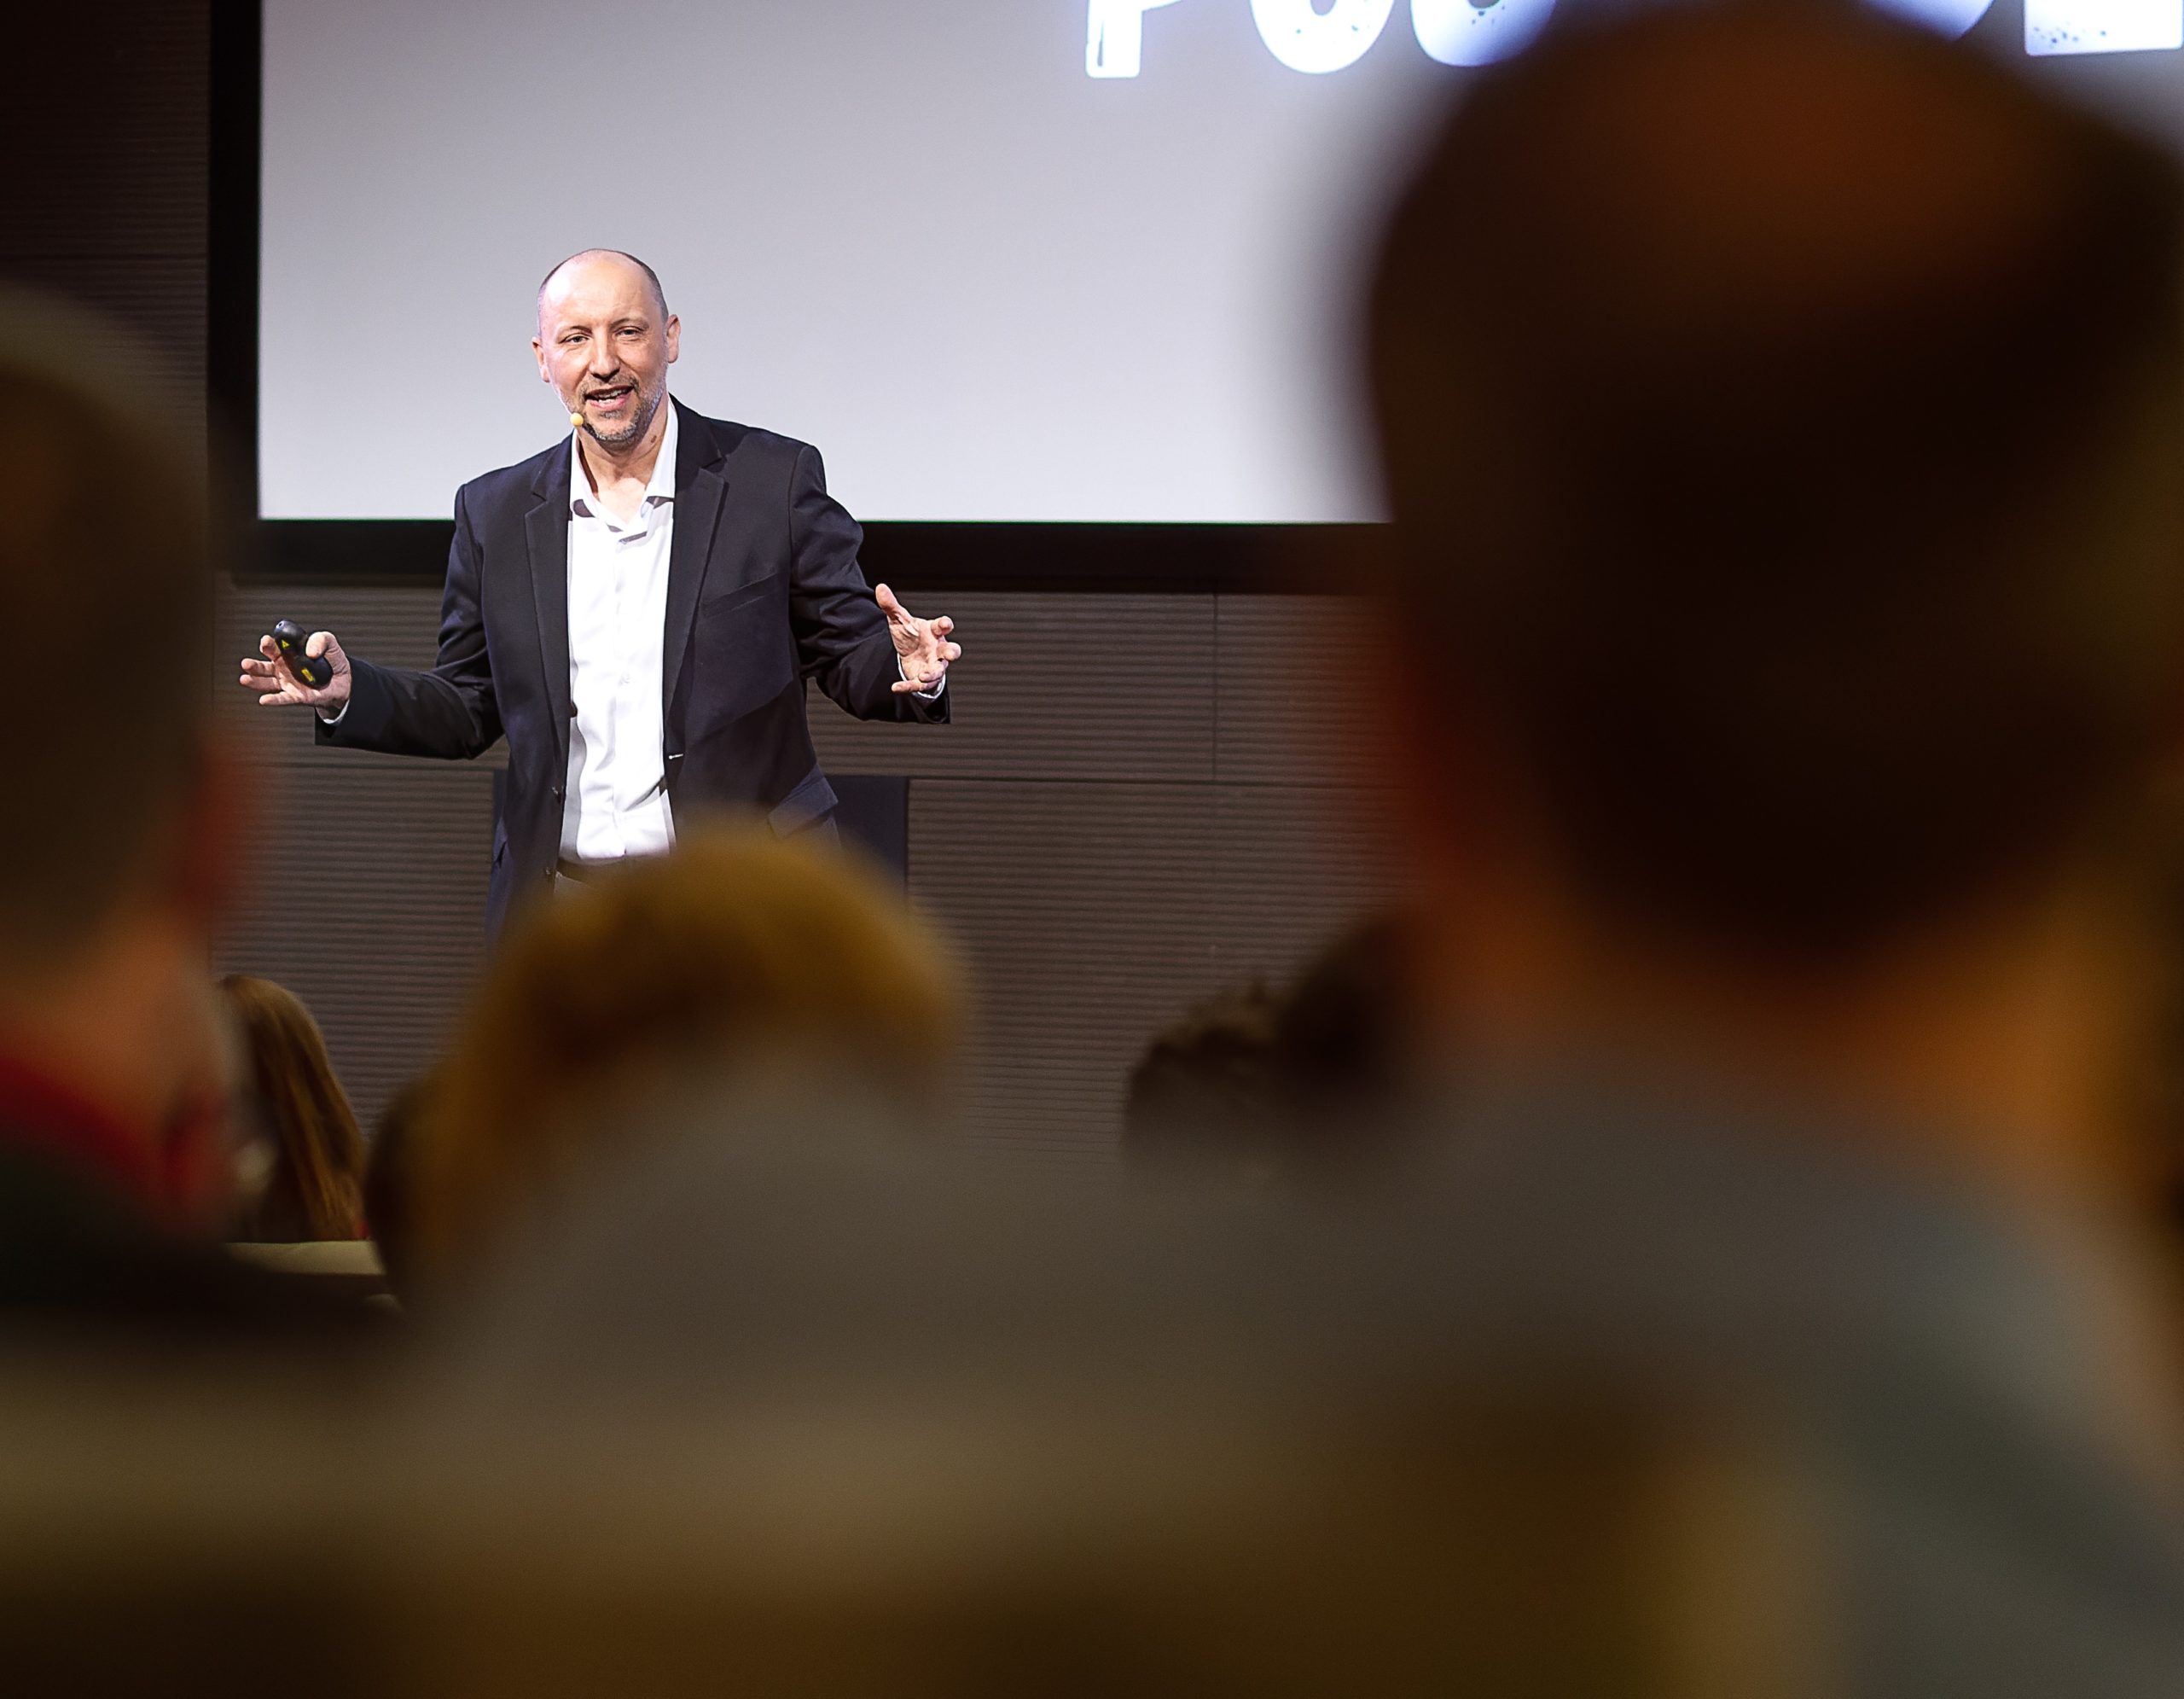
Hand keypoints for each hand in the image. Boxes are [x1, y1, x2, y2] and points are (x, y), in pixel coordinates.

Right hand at [238, 629, 352, 712]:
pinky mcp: (297, 696)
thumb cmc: (332, 661)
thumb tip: (311, 651)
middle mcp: (284, 669)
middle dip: (254, 665)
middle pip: (264, 666)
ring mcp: (288, 683)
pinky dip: (273, 700)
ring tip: (245, 679)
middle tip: (246, 663)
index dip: (268, 644)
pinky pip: (283, 698)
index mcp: (288, 654)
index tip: (266, 642)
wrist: (345, 682)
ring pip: (268, 683)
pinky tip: (264, 699)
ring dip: (255, 682)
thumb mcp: (329, 643)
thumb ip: (320, 639)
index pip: (274, 648)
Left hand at [877, 583, 960, 693]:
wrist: (909, 654)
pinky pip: (920, 685)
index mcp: (934, 631)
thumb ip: (891, 606)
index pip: (943, 626)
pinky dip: (908, 686)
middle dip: (952, 652)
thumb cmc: (911, 634)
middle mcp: (938, 649)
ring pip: (939, 671)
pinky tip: (895, 687)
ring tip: (923, 675)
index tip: (945, 624)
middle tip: (950, 653)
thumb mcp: (899, 620)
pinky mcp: (925, 679)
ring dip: (933, 673)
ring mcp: (934, 665)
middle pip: (951, 650)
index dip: (945, 625)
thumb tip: (880, 587)